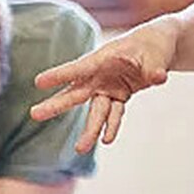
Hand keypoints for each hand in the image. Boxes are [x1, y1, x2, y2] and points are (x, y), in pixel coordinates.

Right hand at [30, 19, 176, 152]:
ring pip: (95, 111)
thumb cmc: (152, 45)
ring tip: (80, 149)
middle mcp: (100, 75)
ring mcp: (108, 88)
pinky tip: (107, 139)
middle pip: (76, 94)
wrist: (158, 46)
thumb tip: (159, 78)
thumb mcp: (155, 54)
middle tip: (34, 114)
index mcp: (103, 59)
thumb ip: (154, 68)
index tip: (38, 82)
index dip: (60, 75)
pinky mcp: (119, 97)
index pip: (78, 69)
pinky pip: (114, 114)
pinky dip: (112, 126)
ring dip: (90, 130)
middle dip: (56, 105)